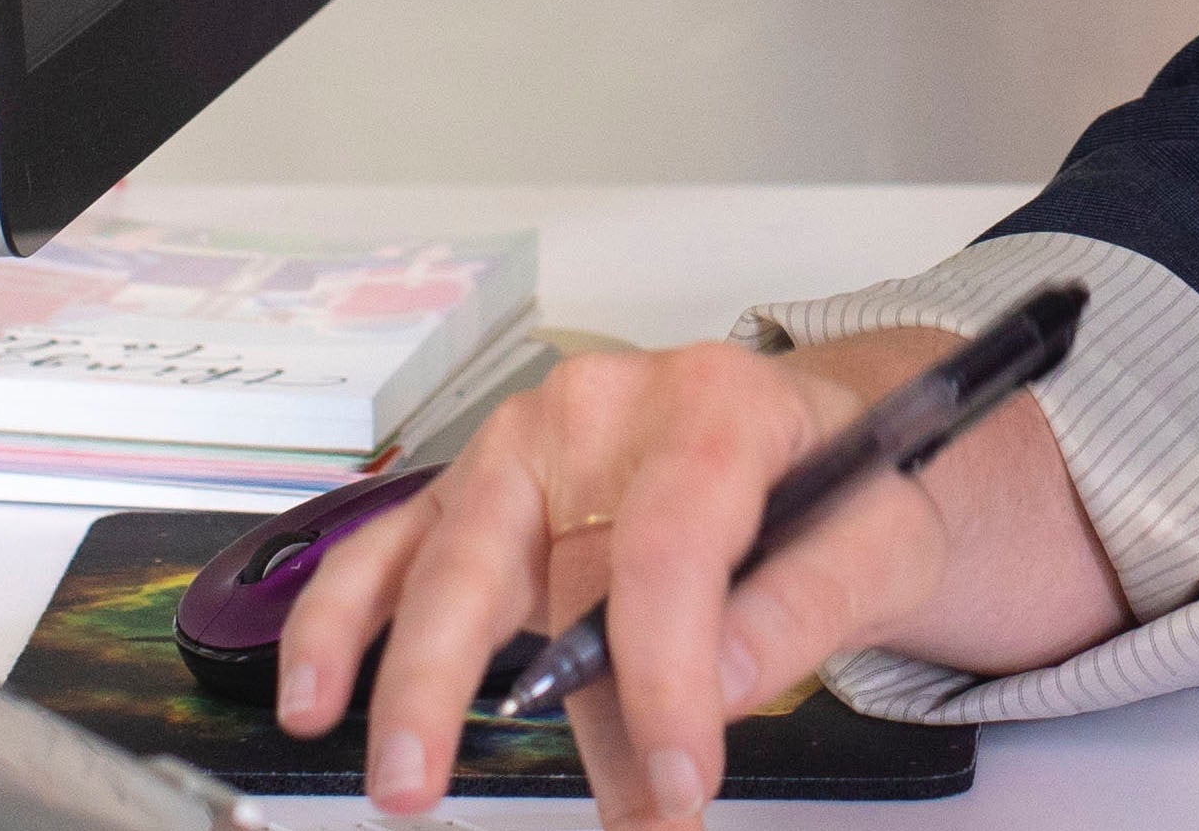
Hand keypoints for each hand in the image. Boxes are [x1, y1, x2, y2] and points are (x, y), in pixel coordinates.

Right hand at [270, 328, 1112, 824]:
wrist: (815, 436)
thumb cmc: (843, 482)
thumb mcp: (881, 538)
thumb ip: (804, 605)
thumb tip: (722, 685)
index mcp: (711, 407)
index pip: (668, 549)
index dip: (667, 677)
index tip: (681, 782)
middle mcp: (599, 414)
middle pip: (528, 554)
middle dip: (504, 688)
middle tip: (482, 792)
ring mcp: (525, 452)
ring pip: (443, 560)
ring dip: (408, 674)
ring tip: (399, 774)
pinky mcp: (482, 498)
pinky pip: (396, 554)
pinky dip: (346, 625)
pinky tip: (318, 693)